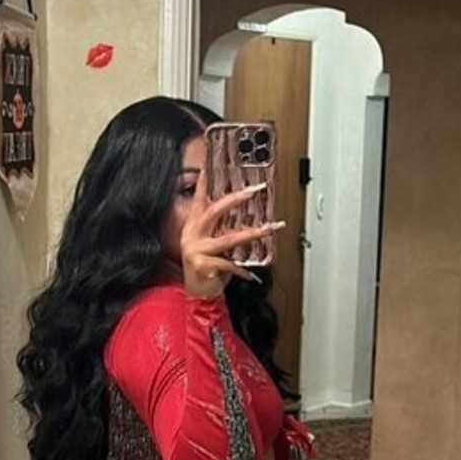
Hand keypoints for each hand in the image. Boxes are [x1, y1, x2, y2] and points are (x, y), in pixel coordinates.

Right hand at [180, 170, 282, 300]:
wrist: (196, 294)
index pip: (199, 199)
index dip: (202, 182)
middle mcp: (193, 235)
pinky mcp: (202, 266)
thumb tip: (245, 218)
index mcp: (194, 226)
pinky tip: (250, 274)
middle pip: (214, 211)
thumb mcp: (211, 244)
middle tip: (253, 191)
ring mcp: (196, 250)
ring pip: (228, 238)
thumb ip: (222, 230)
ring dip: (251, 233)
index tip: (208, 165)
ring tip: (267, 229)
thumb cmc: (206, 268)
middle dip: (235, 199)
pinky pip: (228, 264)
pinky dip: (242, 269)